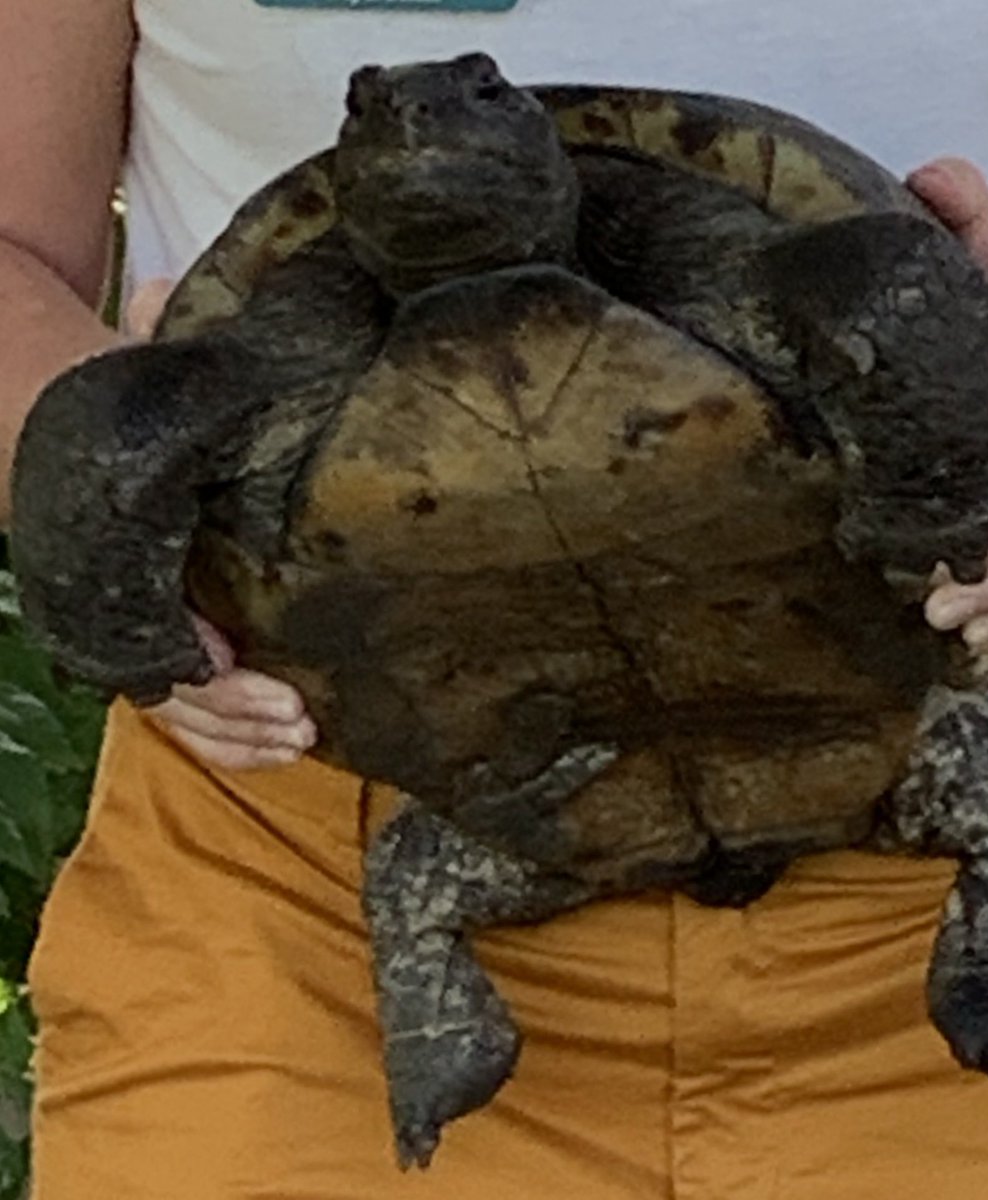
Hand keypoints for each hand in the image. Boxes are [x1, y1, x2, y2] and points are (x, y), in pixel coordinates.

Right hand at [126, 279, 317, 768]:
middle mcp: (115, 596)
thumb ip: (152, 347)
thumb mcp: (136, 370)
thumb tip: (162, 297)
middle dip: (228, 707)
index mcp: (112, 541)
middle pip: (161, 681)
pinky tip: (278, 744)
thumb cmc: (121, 397)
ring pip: (176, 709)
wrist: (72, 423)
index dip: (182, 645)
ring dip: (236, 733)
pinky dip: (230, 735)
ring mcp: (136, 627)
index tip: (232, 657)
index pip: (135, 612)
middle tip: (297, 716)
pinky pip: (188, 710)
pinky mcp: (168, 642)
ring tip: (301, 738)